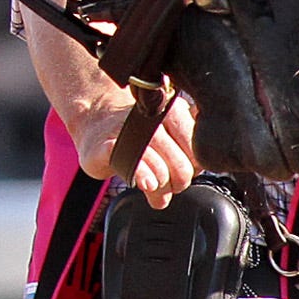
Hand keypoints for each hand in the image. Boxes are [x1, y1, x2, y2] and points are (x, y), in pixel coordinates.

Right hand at [72, 88, 198, 208]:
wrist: (94, 124)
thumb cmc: (134, 134)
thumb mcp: (166, 140)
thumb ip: (185, 157)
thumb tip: (204, 172)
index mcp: (172, 112)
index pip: (198, 153)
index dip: (193, 169)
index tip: (182, 170)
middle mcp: (152, 119)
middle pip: (182, 166)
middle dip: (177, 183)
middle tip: (166, 182)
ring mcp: (129, 131)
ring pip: (161, 171)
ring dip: (159, 186)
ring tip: (152, 184)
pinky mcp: (109, 146)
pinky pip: (137, 168)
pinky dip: (144, 179)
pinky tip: (145, 182)